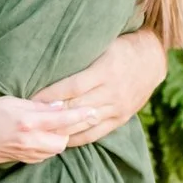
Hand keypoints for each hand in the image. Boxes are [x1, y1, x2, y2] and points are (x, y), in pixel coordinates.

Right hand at [0, 93, 98, 165]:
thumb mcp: (8, 102)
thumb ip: (35, 106)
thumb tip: (57, 106)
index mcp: (28, 122)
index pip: (63, 119)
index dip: (81, 115)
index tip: (94, 111)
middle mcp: (31, 141)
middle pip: (64, 139)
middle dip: (71, 130)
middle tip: (77, 117)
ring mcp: (26, 153)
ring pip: (55, 149)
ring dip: (60, 138)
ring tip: (60, 126)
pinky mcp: (20, 160)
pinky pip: (42, 155)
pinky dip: (47, 146)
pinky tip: (43, 136)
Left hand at [33, 28, 167, 146]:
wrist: (151, 59)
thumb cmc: (120, 46)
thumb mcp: (102, 43)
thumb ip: (80, 52)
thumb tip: (50, 50)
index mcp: (105, 71)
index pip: (73, 86)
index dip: (51, 94)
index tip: (32, 97)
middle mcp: (112, 92)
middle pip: (76, 107)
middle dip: (52, 113)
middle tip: (30, 117)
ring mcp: (118, 108)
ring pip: (85, 123)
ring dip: (63, 128)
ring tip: (41, 131)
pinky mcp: (121, 119)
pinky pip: (97, 133)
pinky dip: (79, 138)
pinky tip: (62, 139)